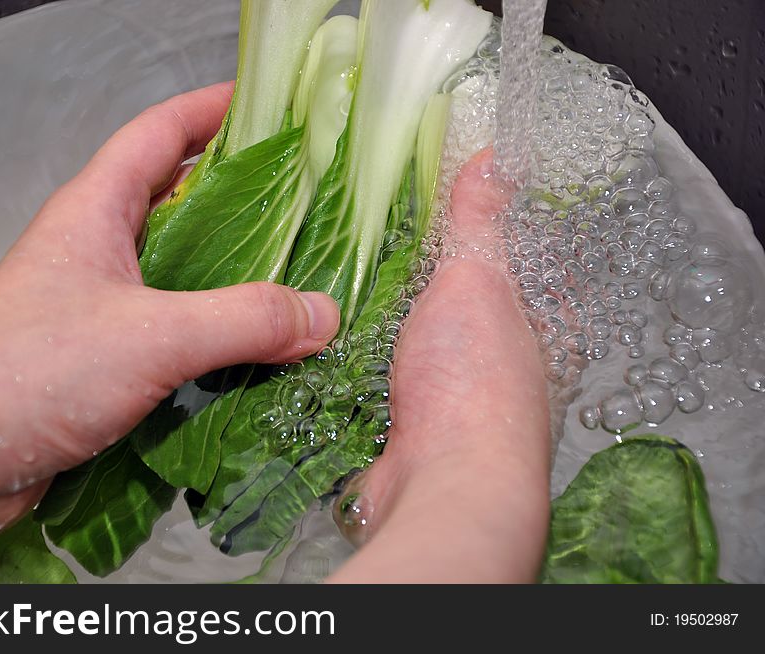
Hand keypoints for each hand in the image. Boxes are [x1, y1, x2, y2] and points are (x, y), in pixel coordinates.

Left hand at [0, 83, 339, 554]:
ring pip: (180, 269)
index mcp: (96, 209)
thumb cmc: (37, 372)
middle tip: (306, 199)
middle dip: (239, 193)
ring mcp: (98, 303)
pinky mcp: (104, 356)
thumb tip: (324, 314)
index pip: (160, 132)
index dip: (213, 110)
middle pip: (177, 199)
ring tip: (299, 274)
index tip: (273, 108)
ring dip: (234, 271)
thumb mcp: (153, 335)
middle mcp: (97, 247)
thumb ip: (244, 320)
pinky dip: (217, 330)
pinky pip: (175, 326)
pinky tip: (259, 347)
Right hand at [329, 149, 551, 582]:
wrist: (439, 486)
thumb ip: (481, 221)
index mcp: (536, 323)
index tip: (435, 195)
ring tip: (334, 267)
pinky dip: (357, 351)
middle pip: (454, 298)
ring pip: (412, 336)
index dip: (478, 225)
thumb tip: (497, 155)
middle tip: (369, 226)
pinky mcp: (405, 421)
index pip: (512, 257)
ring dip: (380, 312)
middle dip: (417, 269)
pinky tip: (326, 327)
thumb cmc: (476, 386)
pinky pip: (379, 371)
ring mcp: (450, 395)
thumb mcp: (479, 280)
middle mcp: (499, 362)